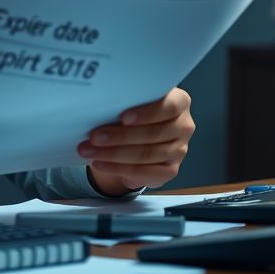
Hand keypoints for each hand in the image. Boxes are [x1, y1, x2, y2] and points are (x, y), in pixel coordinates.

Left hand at [79, 88, 193, 195]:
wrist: (138, 138)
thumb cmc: (134, 113)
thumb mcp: (133, 102)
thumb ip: (127, 101)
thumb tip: (99, 102)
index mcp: (179, 102)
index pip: (169, 107)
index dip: (146, 113)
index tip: (123, 117)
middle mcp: (184, 126)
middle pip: (153, 133)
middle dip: (120, 136)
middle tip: (94, 137)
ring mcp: (180, 150)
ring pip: (146, 154)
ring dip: (113, 154)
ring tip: (90, 151)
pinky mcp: (171, 170)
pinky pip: (145, 172)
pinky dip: (118, 168)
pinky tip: (100, 163)